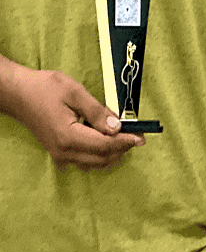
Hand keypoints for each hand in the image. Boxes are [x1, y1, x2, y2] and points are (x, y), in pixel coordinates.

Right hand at [6, 66, 140, 168]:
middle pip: (103, 158)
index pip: (105, 146)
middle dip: (122, 148)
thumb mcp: (74, 92)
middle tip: (135, 134)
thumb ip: (97, 111)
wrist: (17, 94)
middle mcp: (65, 152)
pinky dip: (98, 154)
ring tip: (120, 135)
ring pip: (95, 163)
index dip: (126, 141)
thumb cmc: (43, 88)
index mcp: (68, 137)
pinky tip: (101, 138)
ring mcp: (60, 156)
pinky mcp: (58, 154)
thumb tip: (117, 127)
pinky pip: (84, 161)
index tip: (141, 136)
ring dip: (111, 152)